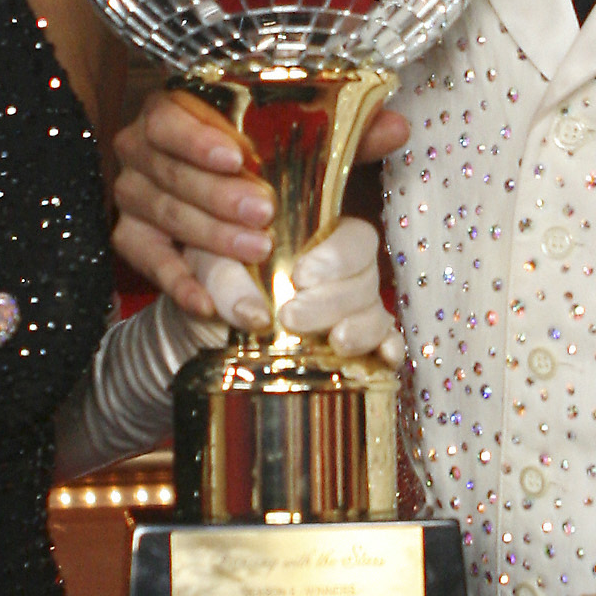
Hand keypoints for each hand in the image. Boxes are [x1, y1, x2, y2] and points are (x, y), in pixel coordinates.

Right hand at [113, 84, 408, 320]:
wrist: (225, 210)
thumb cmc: (265, 167)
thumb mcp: (304, 150)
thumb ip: (346, 135)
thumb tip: (397, 125)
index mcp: (178, 110)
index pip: (169, 115)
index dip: (197, 136)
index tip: (238, 157)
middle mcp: (144, 148)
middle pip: (169, 169)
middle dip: (218, 193)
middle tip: (265, 212)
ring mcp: (133, 194)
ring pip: (160, 212)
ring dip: (208, 235)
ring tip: (255, 250)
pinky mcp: (130, 237)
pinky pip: (143, 258)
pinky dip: (176, 280)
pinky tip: (208, 300)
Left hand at [196, 216, 402, 364]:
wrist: (207, 329)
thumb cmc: (215, 282)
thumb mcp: (210, 269)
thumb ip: (226, 280)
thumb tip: (255, 315)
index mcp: (318, 238)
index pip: (354, 238)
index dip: (337, 257)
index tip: (301, 276)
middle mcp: (345, 274)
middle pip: (365, 280)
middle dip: (332, 301)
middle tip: (292, 317)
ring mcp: (354, 311)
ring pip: (375, 314)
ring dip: (360, 329)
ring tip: (336, 342)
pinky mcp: (356, 347)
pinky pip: (385, 344)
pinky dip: (388, 350)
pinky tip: (384, 357)